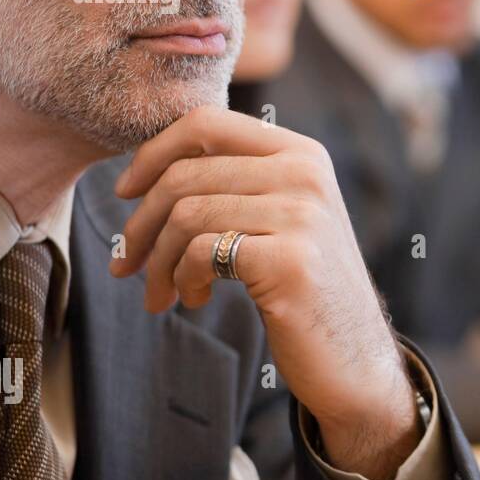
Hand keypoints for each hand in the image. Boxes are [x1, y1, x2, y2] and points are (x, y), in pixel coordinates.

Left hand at [109, 105, 418, 479]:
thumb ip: (237, 182)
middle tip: (128, 265)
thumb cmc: (304, 288)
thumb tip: (145, 168)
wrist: (353, 357)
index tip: (126, 193)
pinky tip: (195, 299)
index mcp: (302, 153)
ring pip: (185, 215)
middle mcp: (307, 174)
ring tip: (164, 292)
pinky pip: (200, 252)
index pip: (206, 122)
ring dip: (158, 262)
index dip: (152, 153)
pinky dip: (182, 280)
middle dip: (141, 225)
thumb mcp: (281, 218)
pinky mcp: (291, 261)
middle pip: (185, 175)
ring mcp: (303, 215)